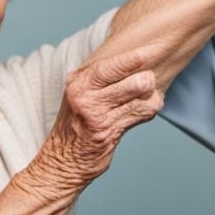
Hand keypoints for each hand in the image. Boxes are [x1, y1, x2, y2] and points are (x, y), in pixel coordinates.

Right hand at [39, 50, 162, 190]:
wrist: (63, 160)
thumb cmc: (78, 122)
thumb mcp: (81, 93)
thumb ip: (101, 77)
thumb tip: (132, 58)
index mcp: (79, 82)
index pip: (109, 67)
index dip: (131, 60)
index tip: (146, 54)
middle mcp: (84, 96)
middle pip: (134, 81)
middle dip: (147, 80)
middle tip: (148, 81)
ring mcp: (96, 116)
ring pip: (141, 97)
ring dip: (150, 97)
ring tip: (144, 99)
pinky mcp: (106, 132)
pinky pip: (141, 114)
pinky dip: (148, 110)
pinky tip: (139, 112)